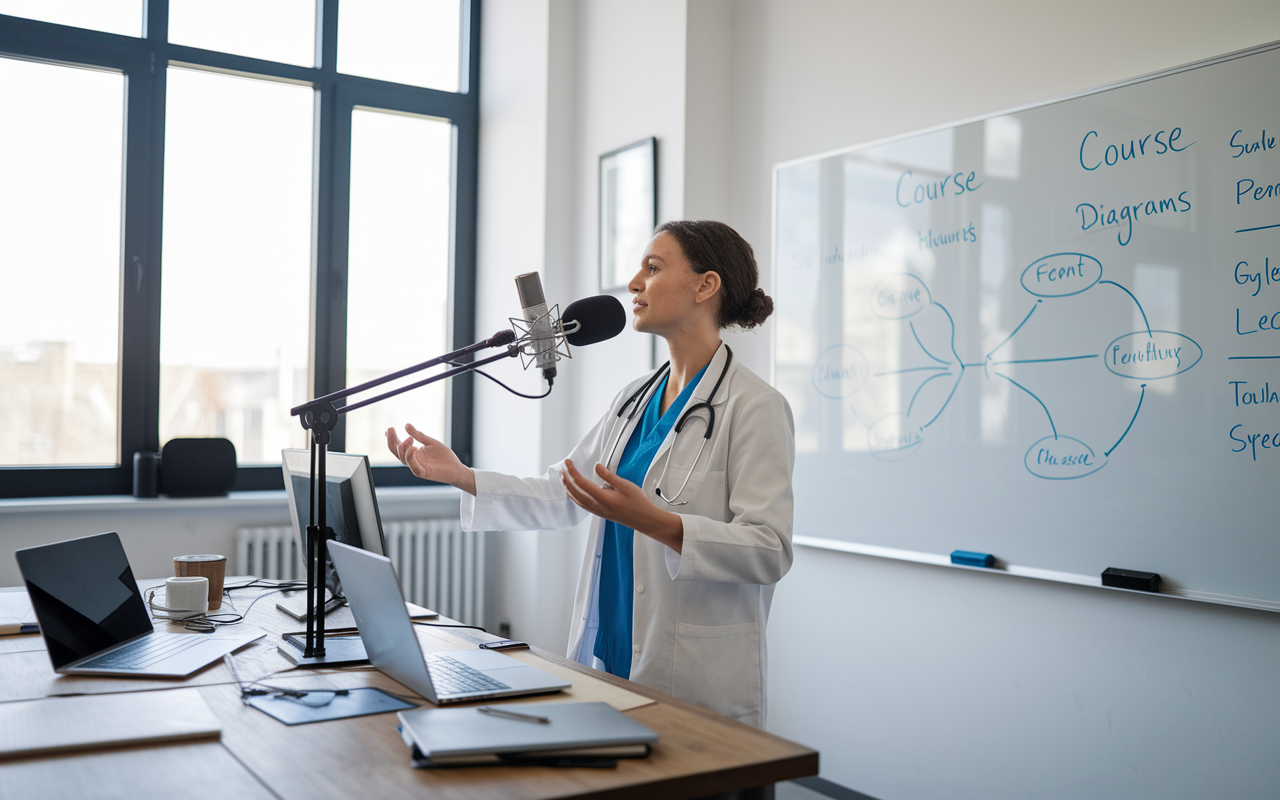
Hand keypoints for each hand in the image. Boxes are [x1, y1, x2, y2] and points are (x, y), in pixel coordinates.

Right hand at [386, 424, 476, 494]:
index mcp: (414, 454)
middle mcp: (413, 461)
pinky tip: (414, 448)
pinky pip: (413, 466)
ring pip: (404, 459)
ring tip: (409, 439)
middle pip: (397, 452)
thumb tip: (406, 425)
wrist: (456, 469)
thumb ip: (418, 435)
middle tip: (391, 430)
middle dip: (392, 441)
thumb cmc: (444, 457)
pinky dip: (411, 458)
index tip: (388, 429)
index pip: (398, 446)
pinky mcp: (424, 473)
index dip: (392, 438)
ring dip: (404, 448)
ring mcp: (417, 467)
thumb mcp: (431, 442)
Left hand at [560, 459, 682, 552]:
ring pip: (576, 499)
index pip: (581, 483)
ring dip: (568, 488)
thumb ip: (609, 476)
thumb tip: (596, 467)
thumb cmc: (638, 503)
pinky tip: (574, 492)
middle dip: (566, 478)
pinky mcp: (600, 513)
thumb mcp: (625, 485)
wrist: (644, 520)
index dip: (572, 471)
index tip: (568, 462)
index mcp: (603, 498)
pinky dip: (574, 496)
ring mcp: (597, 511)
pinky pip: (581, 504)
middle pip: (575, 491)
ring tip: (564, 478)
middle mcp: (597, 506)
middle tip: (563, 467)